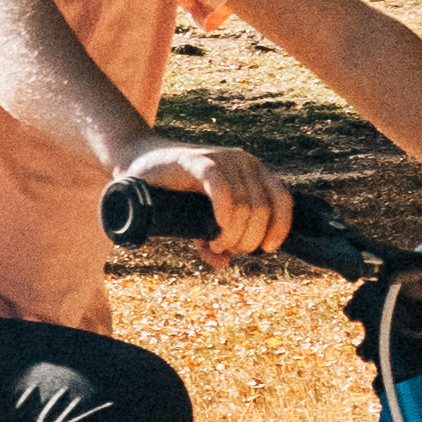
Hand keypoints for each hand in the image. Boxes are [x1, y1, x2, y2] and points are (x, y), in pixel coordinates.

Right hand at [122, 136, 294, 259]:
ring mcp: (222, 159)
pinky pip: (221, 187)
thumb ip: (213, 239)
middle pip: (261, 209)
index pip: (282, 199)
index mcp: (253, 172)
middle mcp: (243, 162)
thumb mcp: (198, 220)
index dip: (280, 228)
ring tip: (214, 243)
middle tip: (224, 248)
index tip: (266, 249)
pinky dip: (224, 211)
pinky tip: (217, 226)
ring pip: (244, 204)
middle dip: (247, 239)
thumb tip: (223, 262)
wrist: (139, 163)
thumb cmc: (173, 191)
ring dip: (232, 233)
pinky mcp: (199, 160)